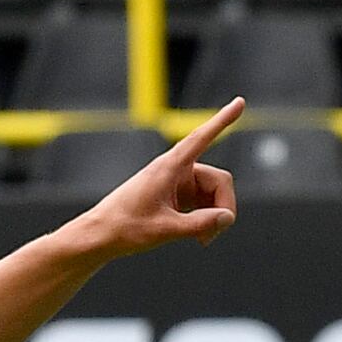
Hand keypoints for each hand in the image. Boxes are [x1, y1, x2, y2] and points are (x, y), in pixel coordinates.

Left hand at [66, 98, 243, 262]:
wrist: (101, 236)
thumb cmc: (126, 227)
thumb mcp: (165, 229)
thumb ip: (200, 224)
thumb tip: (227, 217)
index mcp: (170, 166)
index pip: (202, 137)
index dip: (223, 121)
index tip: (240, 101)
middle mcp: (176, 170)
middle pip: (219, 181)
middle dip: (223, 206)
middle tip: (215, 232)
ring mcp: (178, 183)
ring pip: (213, 195)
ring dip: (214, 217)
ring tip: (203, 240)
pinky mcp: (176, 197)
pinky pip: (203, 204)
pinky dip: (206, 219)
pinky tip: (200, 238)